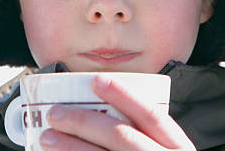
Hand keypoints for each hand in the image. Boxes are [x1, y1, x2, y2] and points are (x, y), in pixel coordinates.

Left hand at [39, 75, 195, 150]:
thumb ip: (149, 135)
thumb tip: (107, 111)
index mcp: (176, 148)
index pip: (150, 115)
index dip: (123, 95)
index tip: (97, 81)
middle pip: (121, 136)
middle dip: (85, 121)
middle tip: (57, 113)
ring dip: (70, 147)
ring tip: (48, 137)